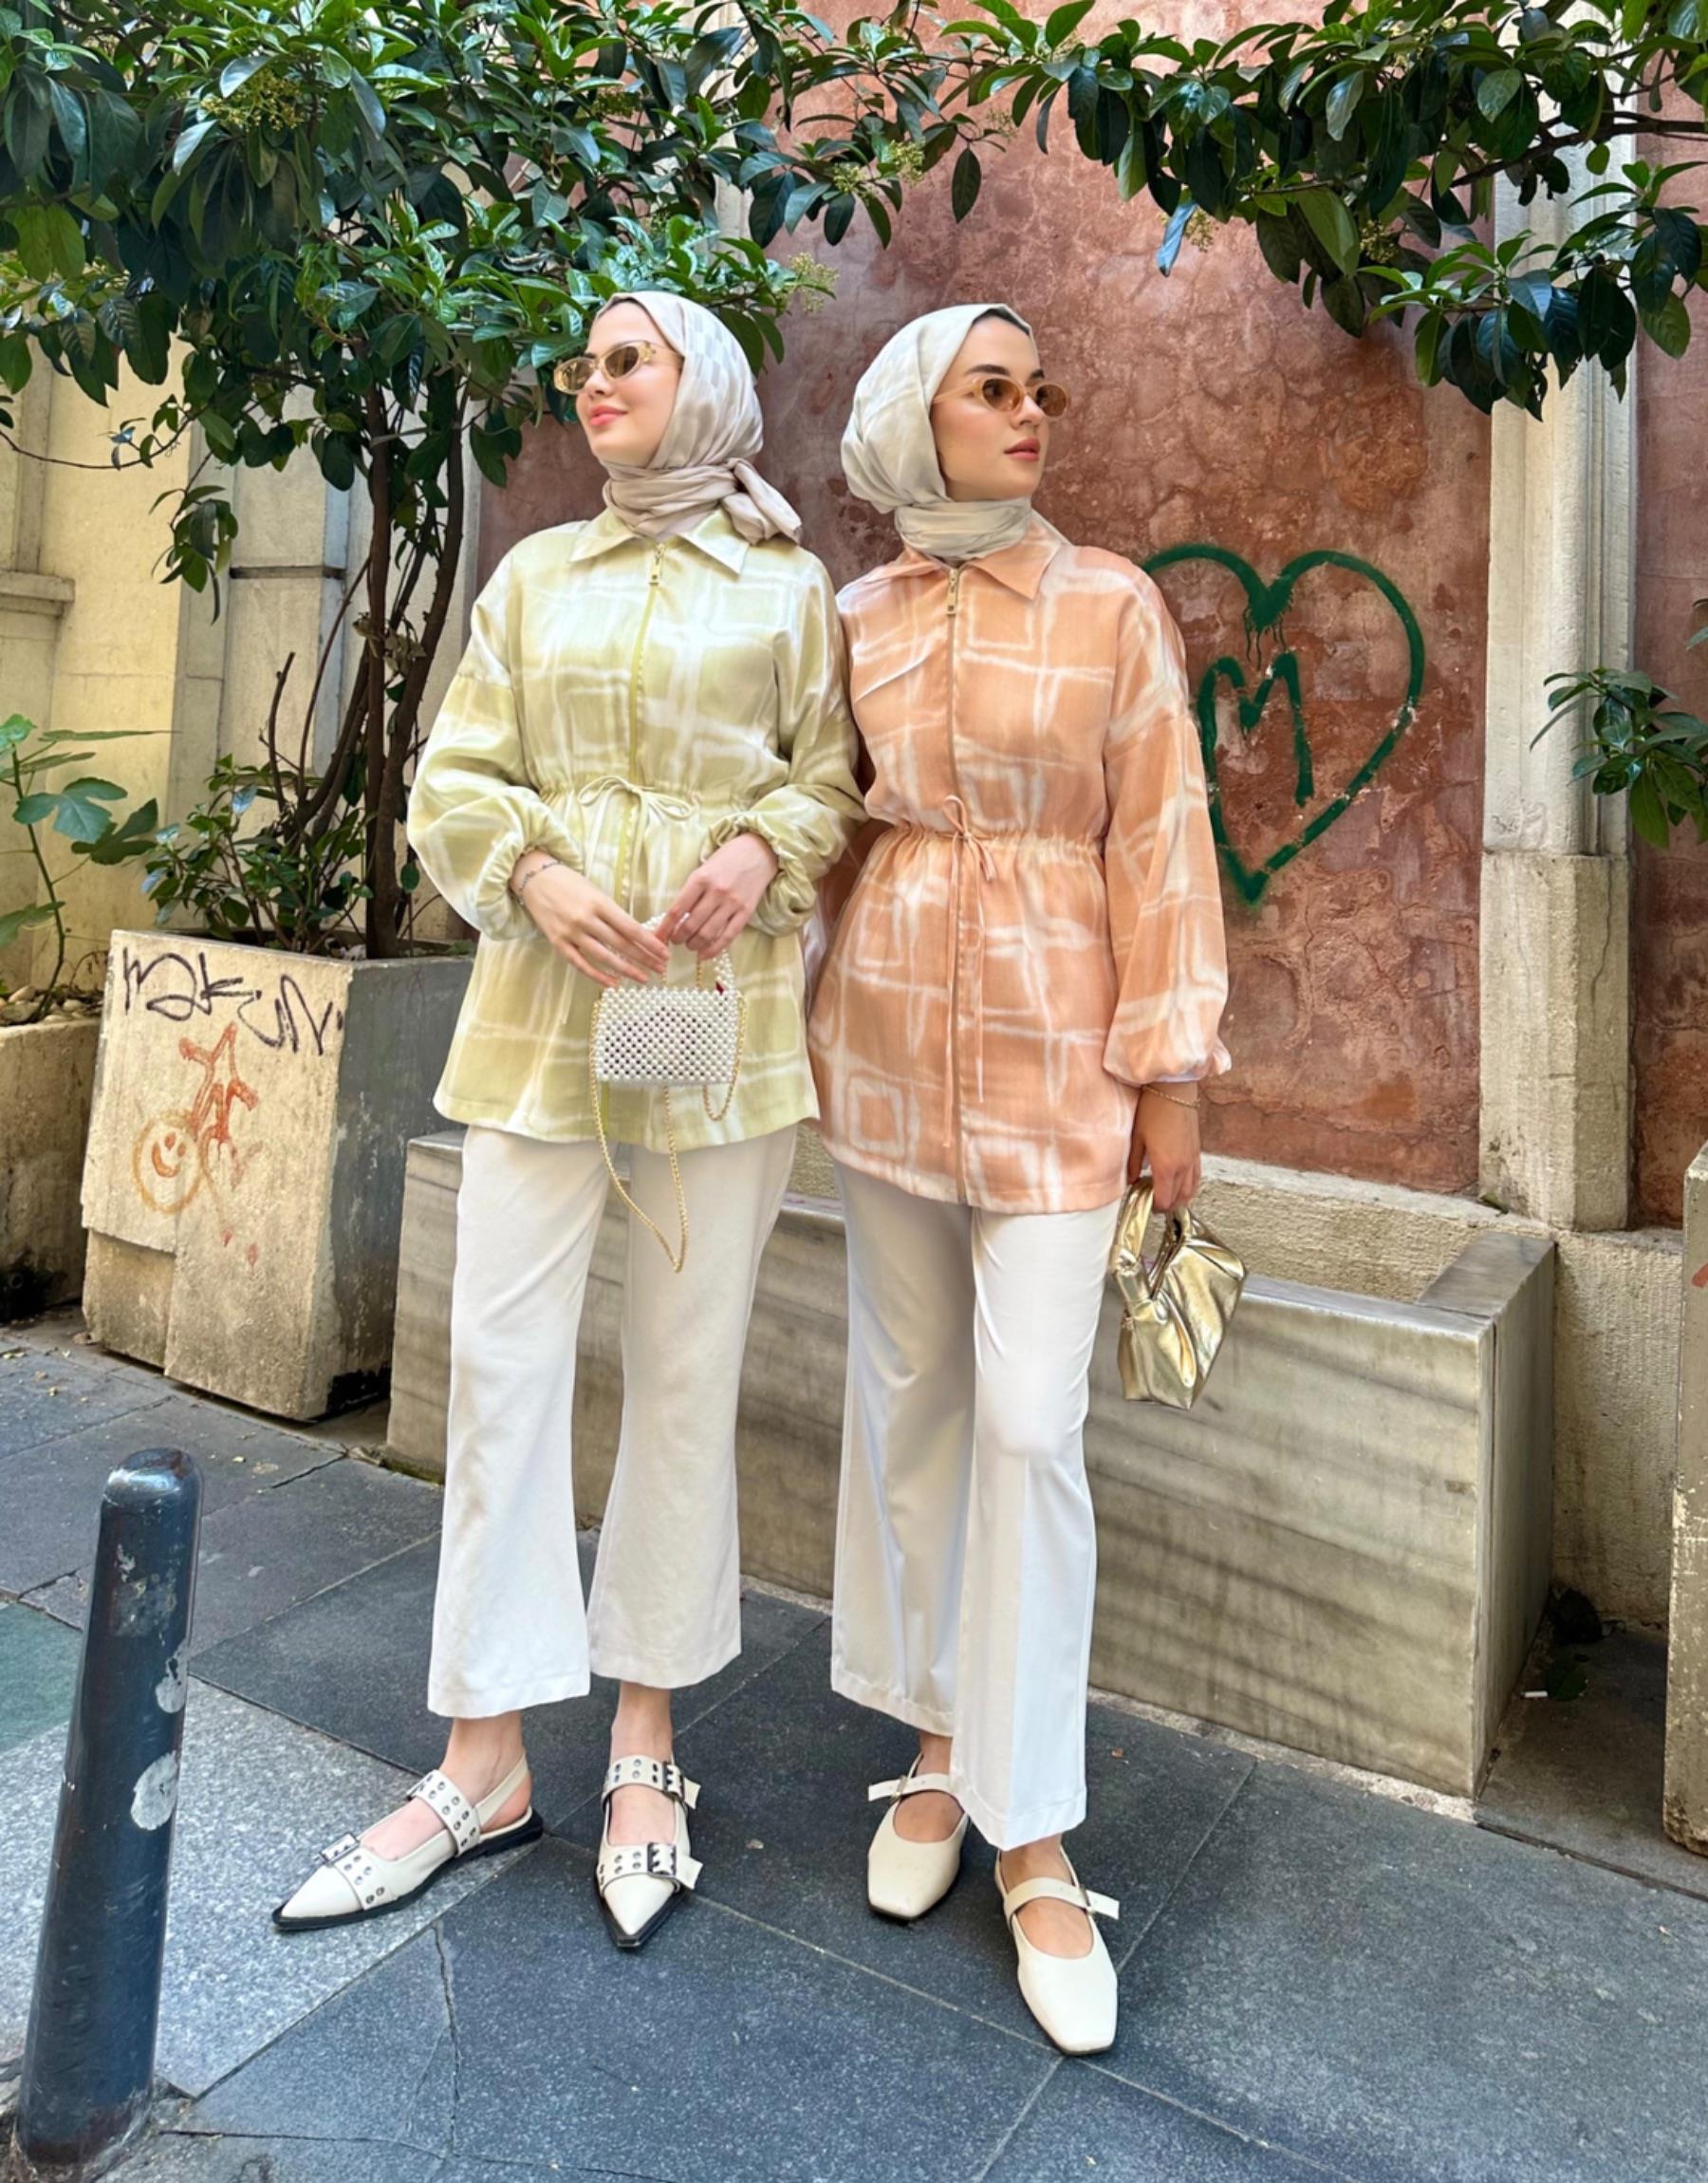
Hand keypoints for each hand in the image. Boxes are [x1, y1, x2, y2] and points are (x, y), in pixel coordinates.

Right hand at [511, 856, 668, 987]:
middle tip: (660, 968)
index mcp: (599, 902)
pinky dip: (598, 975)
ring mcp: (571, 932)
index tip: (664, 952)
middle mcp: (585, 918)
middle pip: (621, 944)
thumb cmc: (570, 883)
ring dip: (626, 970)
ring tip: (643, 978)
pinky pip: (580, 964)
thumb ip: (613, 913)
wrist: (535, 878)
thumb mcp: (595, 892)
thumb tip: (637, 935)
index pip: (630, 927)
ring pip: (604, 957)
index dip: (649, 942)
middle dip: (644, 958)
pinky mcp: (558, 943)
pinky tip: (613, 983)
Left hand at [658, 833, 778, 959]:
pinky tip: (704, 955)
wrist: (760, 852)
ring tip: (689, 945)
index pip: (677, 910)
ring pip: (707, 933)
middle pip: (691, 925)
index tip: (658, 938)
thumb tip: (677, 918)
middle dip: (678, 937)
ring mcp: (732, 903)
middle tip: (675, 940)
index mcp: (700, 879)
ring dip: (693, 944)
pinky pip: (727, 936)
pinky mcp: (746, 912)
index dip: (665, 928)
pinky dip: (713, 949)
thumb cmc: (727, 858)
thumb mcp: (703, 868)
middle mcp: (716, 892)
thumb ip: (692, 891)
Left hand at [1128, 1088, 1201, 1211]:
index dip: (1154, 1207)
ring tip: (1166, 1196)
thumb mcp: (1136, 1138)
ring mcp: (1192, 1159)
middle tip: (1152, 1202)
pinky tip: (1180, 1183)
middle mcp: (1183, 1166)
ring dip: (1179, 1198)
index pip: (1164, 1200)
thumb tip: (1131, 1180)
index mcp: (1166, 1166)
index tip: (1144, 1203)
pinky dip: (1189, 1186)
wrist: (1174, 1089)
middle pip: (1179, 1199)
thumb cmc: (1154, 1109)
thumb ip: (1133, 1163)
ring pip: (1191, 1190)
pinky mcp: (1197, 1151)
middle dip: (1166, 1205)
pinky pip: (1197, 1177)